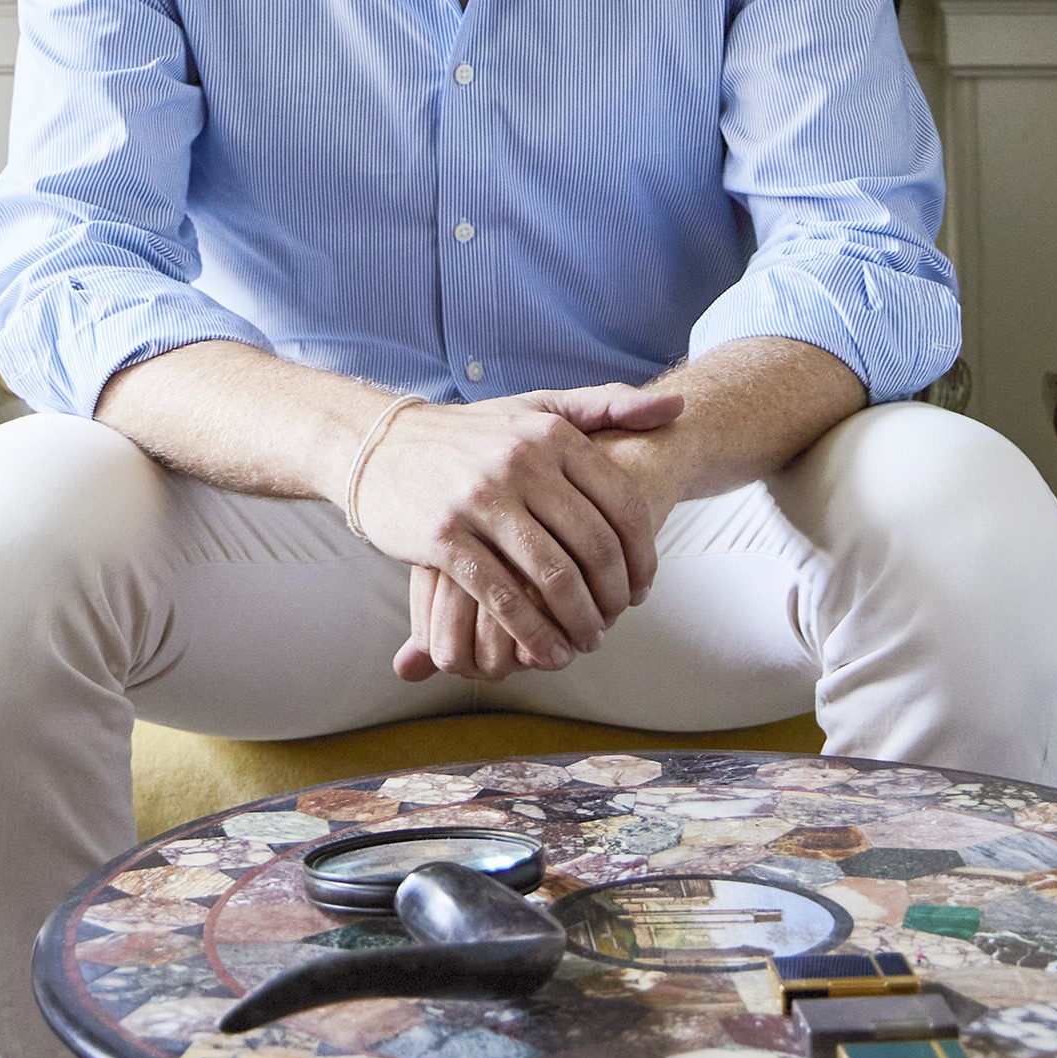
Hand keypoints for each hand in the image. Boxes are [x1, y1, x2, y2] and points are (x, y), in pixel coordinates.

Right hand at [379, 385, 682, 683]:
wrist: (379, 445)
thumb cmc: (471, 435)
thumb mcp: (536, 409)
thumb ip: (607, 405)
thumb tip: (677, 405)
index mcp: (551, 434)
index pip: (621, 505)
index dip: (643, 557)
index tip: (643, 589)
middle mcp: (520, 463)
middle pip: (594, 546)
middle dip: (615, 597)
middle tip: (616, 622)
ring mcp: (480, 500)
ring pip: (553, 577)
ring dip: (579, 623)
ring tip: (586, 643)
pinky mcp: (444, 538)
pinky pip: (503, 598)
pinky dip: (534, 634)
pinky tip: (546, 652)